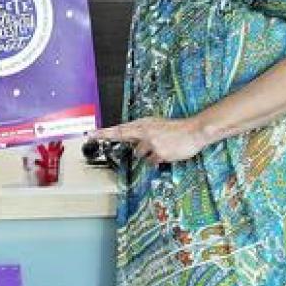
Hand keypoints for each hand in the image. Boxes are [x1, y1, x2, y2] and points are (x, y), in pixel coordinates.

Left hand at [90, 117, 208, 165]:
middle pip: (123, 137)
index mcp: (143, 123)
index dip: (105, 132)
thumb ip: (143, 131)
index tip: (91, 134)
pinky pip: (152, 162)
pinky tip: (168, 153)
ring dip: (149, 154)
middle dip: (117, 139)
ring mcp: (151, 142)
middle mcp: (144, 131)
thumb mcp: (157, 125)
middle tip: (102, 137)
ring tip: (163, 147)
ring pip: (140, 155)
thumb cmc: (176, 129)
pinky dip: (159, 160)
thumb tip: (132, 141)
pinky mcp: (158, 152)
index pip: (120, 128)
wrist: (194, 131)